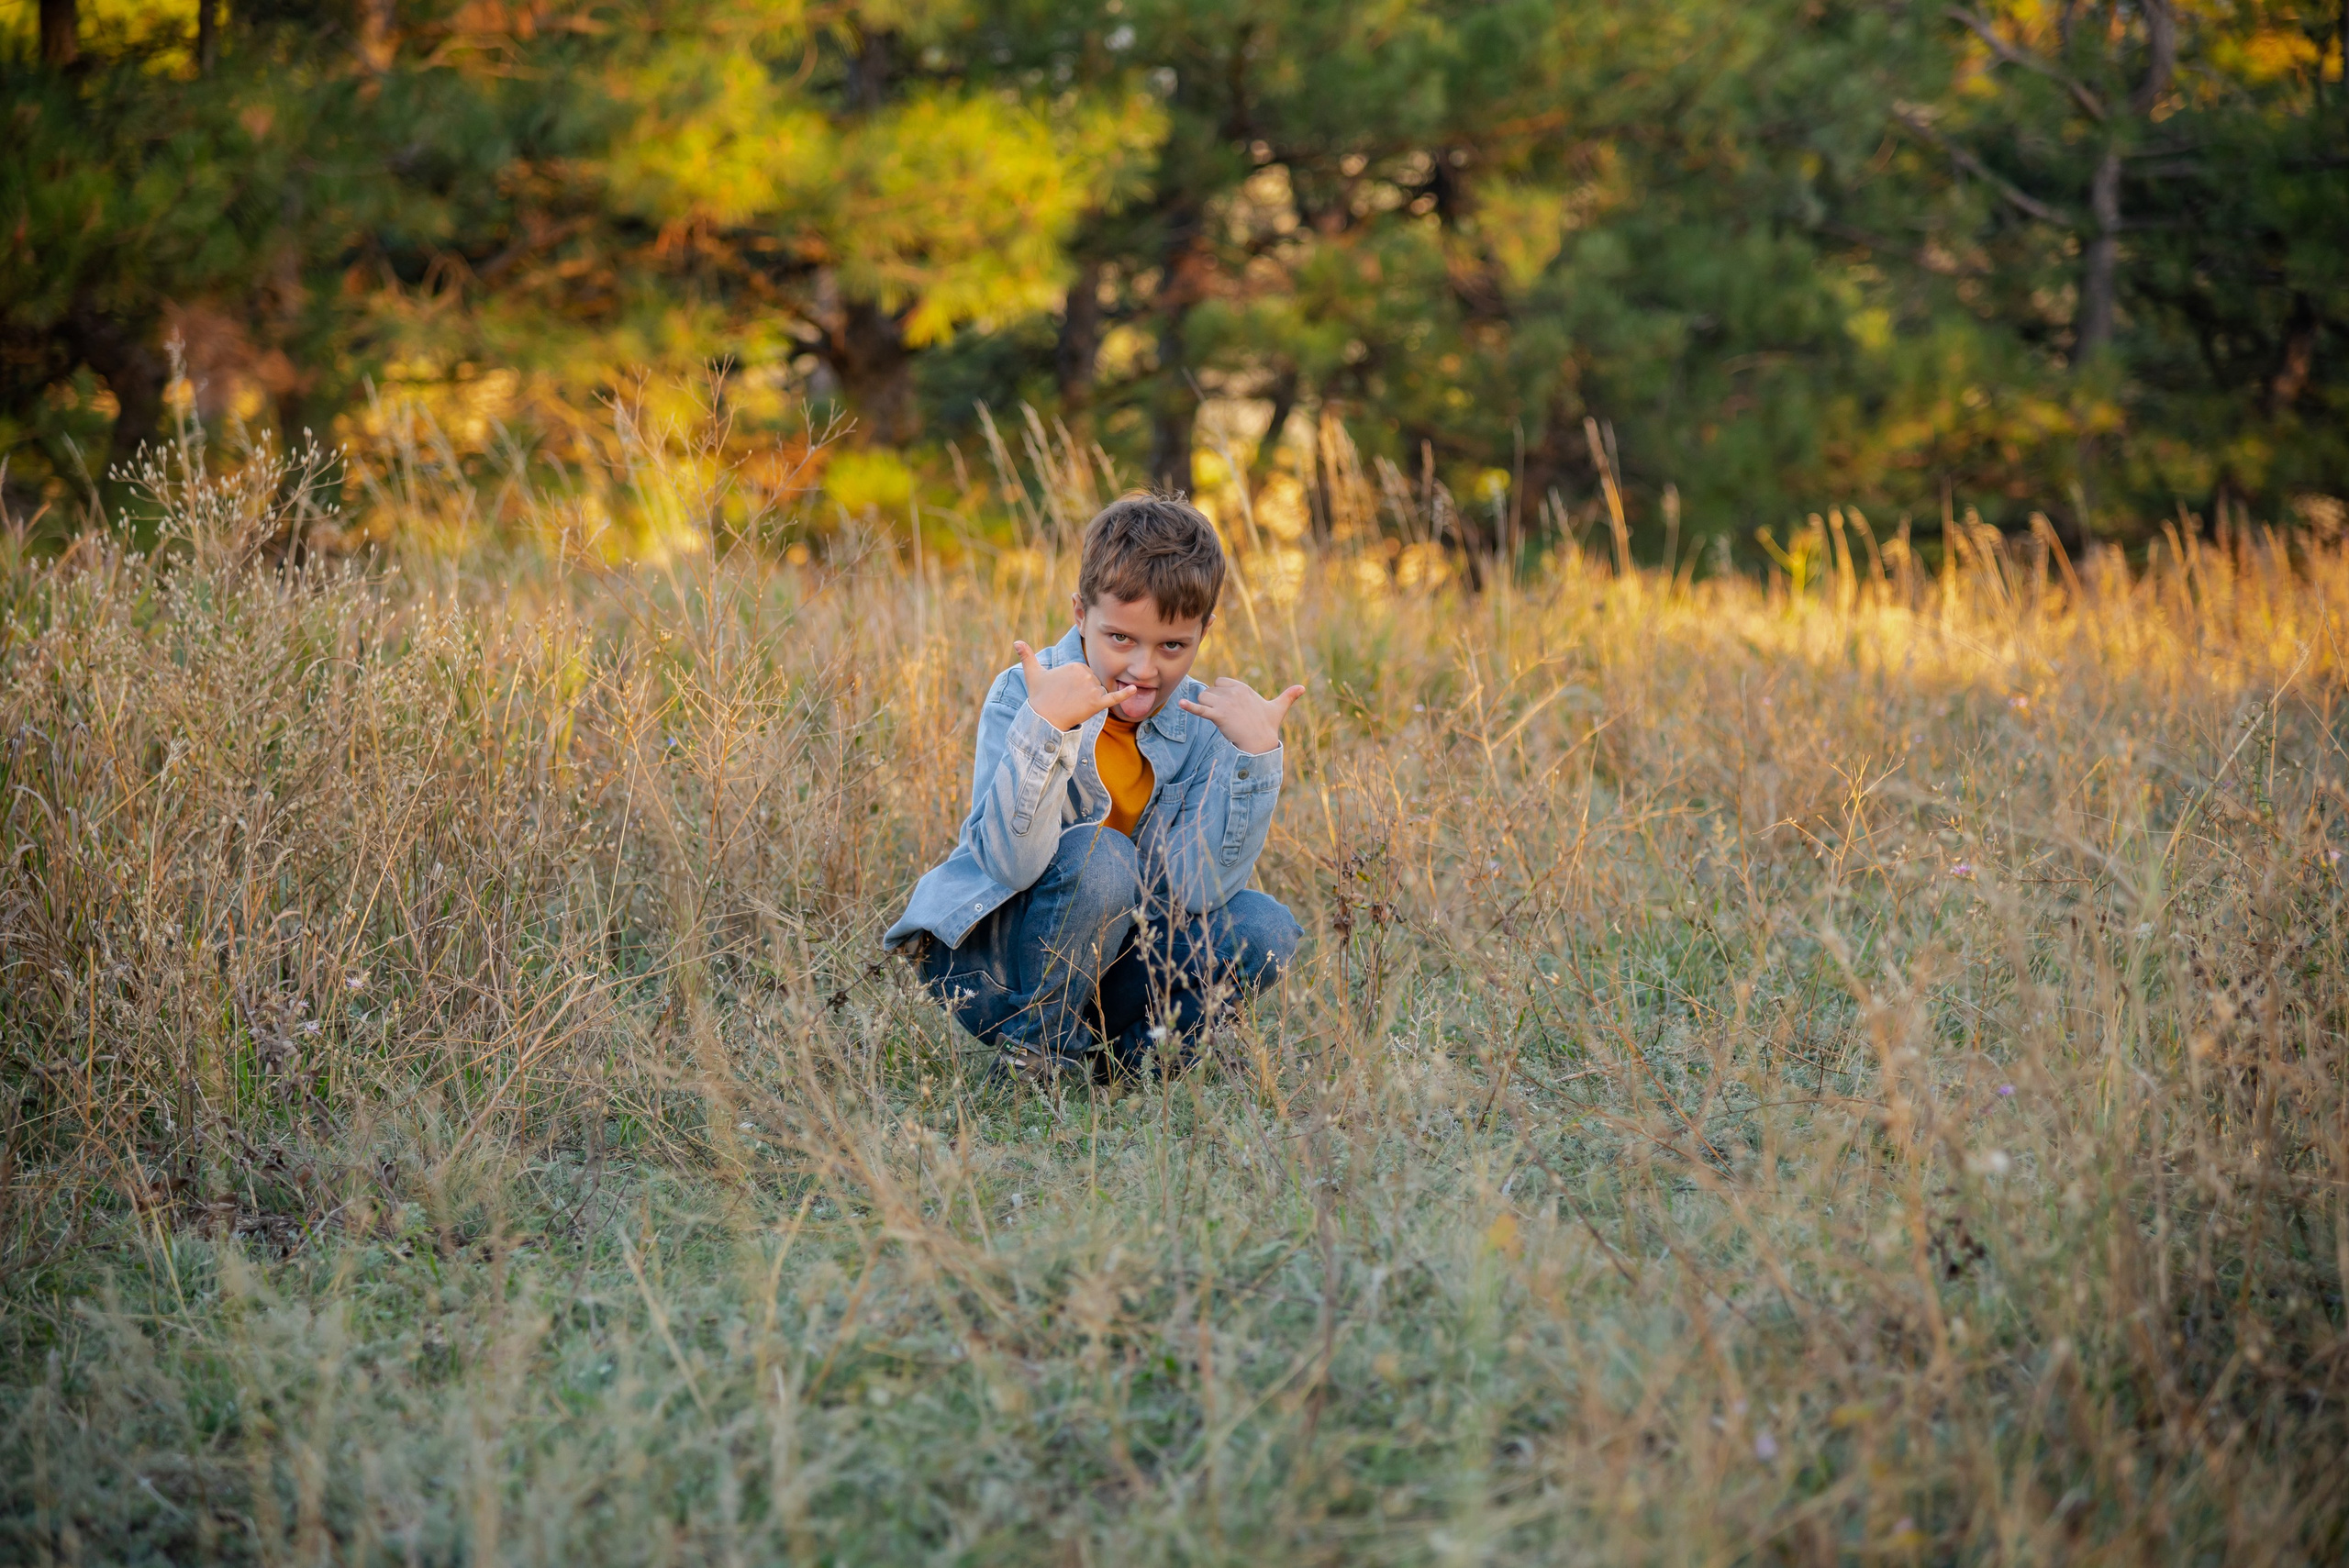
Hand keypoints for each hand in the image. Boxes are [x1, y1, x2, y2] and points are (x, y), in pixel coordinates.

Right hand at [1015, 640, 1134, 730]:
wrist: (1043, 719)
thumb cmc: (1038, 696)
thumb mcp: (1032, 673)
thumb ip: (1027, 656)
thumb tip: (1016, 642)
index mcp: (1075, 665)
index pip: (1085, 674)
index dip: (1077, 684)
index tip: (1064, 691)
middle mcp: (1085, 674)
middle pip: (1094, 682)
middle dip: (1084, 692)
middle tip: (1068, 700)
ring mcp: (1092, 689)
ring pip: (1099, 692)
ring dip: (1091, 700)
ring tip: (1075, 705)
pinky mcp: (1097, 703)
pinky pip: (1114, 697)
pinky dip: (1125, 694)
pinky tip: (1134, 689)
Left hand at [1178, 677, 1305, 754]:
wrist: (1261, 743)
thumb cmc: (1268, 726)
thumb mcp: (1278, 707)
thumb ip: (1288, 695)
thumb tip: (1303, 687)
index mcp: (1243, 688)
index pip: (1221, 682)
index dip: (1220, 693)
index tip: (1227, 706)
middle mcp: (1233, 693)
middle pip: (1210, 690)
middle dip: (1212, 701)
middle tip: (1223, 717)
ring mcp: (1225, 704)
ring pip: (1204, 697)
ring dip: (1205, 706)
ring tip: (1216, 719)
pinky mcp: (1218, 716)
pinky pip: (1200, 708)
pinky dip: (1190, 707)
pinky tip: (1181, 704)